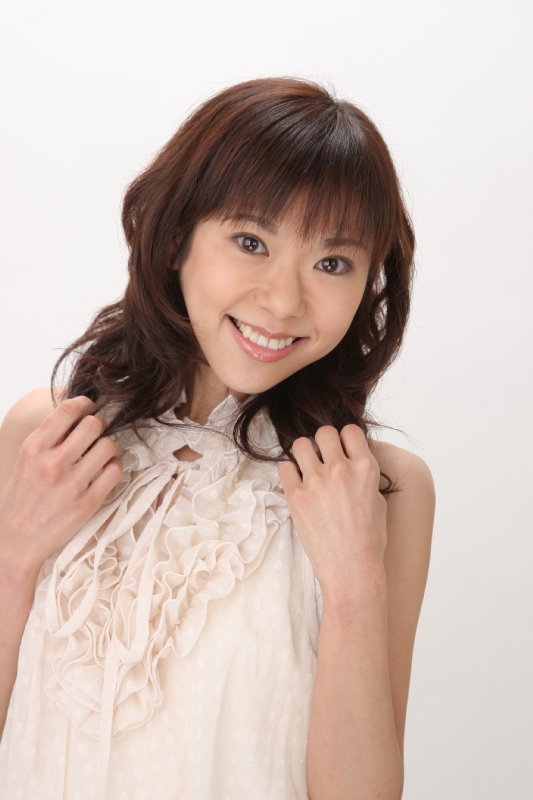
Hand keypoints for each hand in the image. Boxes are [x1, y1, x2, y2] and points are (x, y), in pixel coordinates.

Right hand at [0, 396, 122, 579]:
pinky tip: (105, 472)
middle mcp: (52, 463)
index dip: (85, 404)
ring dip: (108, 447)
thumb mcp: (25, 462)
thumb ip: (49, 440)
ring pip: (108, 445)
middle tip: (97, 434)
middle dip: (99, 425)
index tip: (90, 407)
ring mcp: (71, 484)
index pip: (67, 410)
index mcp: (33, 448)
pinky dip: (114, 468)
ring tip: (100, 455)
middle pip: (94, 424)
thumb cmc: (21, 499)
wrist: (15, 542)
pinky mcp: (87, 503)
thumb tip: (78, 417)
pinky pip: (115, 471)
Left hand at [278, 425, 386, 603]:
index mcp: (366, 468)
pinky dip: (290, 473)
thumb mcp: (378, 500)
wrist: (352, 570)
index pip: (350, 430)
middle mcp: (341, 470)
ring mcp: (316, 482)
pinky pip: (285, 467)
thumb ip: (364, 474)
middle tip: (324, 459)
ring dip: (304, 454)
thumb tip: (351, 460)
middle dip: (324, 443)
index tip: (342, 450)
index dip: (345, 439)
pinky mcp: (296, 496)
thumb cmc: (369, 540)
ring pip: (301, 444)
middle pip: (324, 432)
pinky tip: (298, 485)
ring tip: (308, 469)